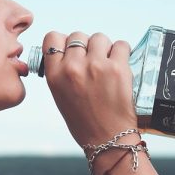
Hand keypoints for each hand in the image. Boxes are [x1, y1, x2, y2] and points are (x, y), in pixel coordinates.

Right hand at [41, 31, 137, 146]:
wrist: (107, 139)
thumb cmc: (83, 120)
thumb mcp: (60, 95)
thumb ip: (60, 71)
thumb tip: (68, 50)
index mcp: (54, 75)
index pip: (53, 38)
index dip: (63, 42)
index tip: (70, 50)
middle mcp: (73, 67)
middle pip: (77, 36)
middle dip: (85, 46)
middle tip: (91, 62)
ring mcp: (96, 66)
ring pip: (99, 37)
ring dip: (104, 48)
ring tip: (106, 64)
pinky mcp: (118, 68)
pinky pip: (121, 45)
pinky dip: (122, 52)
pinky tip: (119, 65)